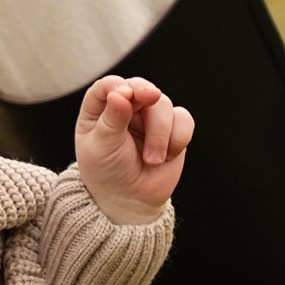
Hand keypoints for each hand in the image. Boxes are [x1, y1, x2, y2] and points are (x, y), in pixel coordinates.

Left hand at [74, 74, 193, 223]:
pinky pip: (184, 120)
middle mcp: (126, 107)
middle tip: (151, 98)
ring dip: (160, 133)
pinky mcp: (173, 129)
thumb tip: (120, 94)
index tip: (125, 95)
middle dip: (147, 95)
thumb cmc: (107, 172)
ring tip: (152, 159)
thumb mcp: (101, 147)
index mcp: (100, 109)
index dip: (118, 85)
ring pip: (164, 104)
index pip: (109, 86)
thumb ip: (111, 120)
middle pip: (141, 88)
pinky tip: (167, 156)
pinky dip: (178, 137)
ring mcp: (150, 117)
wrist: (131, 199)